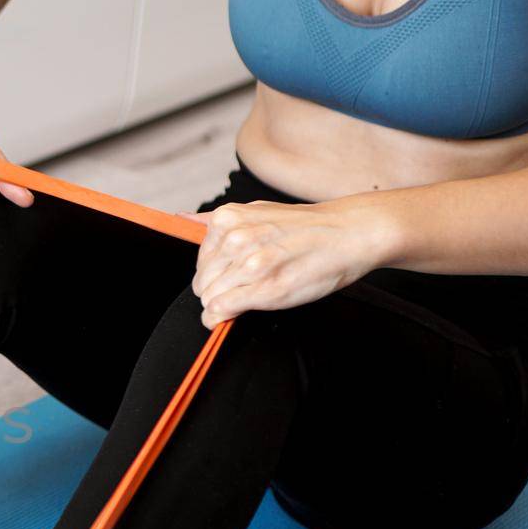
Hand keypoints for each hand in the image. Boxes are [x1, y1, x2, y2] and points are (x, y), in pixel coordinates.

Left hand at [184, 197, 397, 327]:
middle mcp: (236, 240)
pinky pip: (222, 310)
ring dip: (223, 304)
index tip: (236, 275)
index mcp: (228, 220)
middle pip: (202, 282)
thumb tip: (179, 219)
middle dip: (217, 290)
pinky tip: (236, 312)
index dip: (215, 274)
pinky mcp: (266, 289)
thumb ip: (217, 221)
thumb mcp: (256, 211)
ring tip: (253, 292)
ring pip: (210, 298)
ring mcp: (250, 265)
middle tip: (246, 286)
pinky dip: (221, 317)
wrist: (349, 233)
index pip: (199, 262)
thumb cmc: (304, 228)